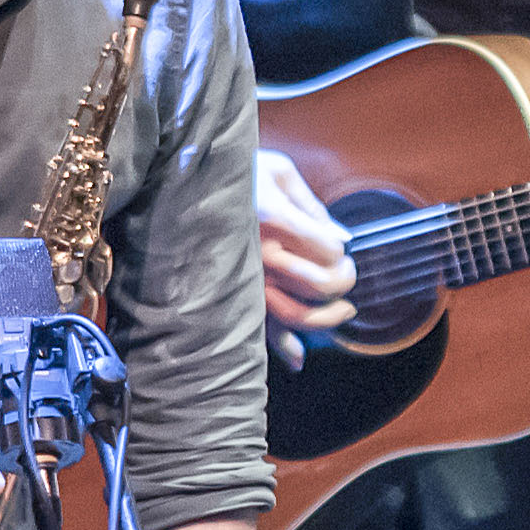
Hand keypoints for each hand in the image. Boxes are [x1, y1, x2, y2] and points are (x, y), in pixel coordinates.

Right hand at [256, 148, 359, 370]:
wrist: (183, 183)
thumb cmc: (237, 170)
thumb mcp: (280, 172)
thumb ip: (314, 207)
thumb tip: (345, 240)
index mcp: (276, 219)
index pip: (330, 251)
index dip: (342, 255)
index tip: (339, 249)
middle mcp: (262, 253)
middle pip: (323, 285)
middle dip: (343, 282)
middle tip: (346, 276)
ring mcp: (247, 276)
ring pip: (299, 315)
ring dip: (327, 318)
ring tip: (341, 310)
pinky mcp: (235, 292)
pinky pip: (261, 328)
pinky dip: (283, 347)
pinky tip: (298, 358)